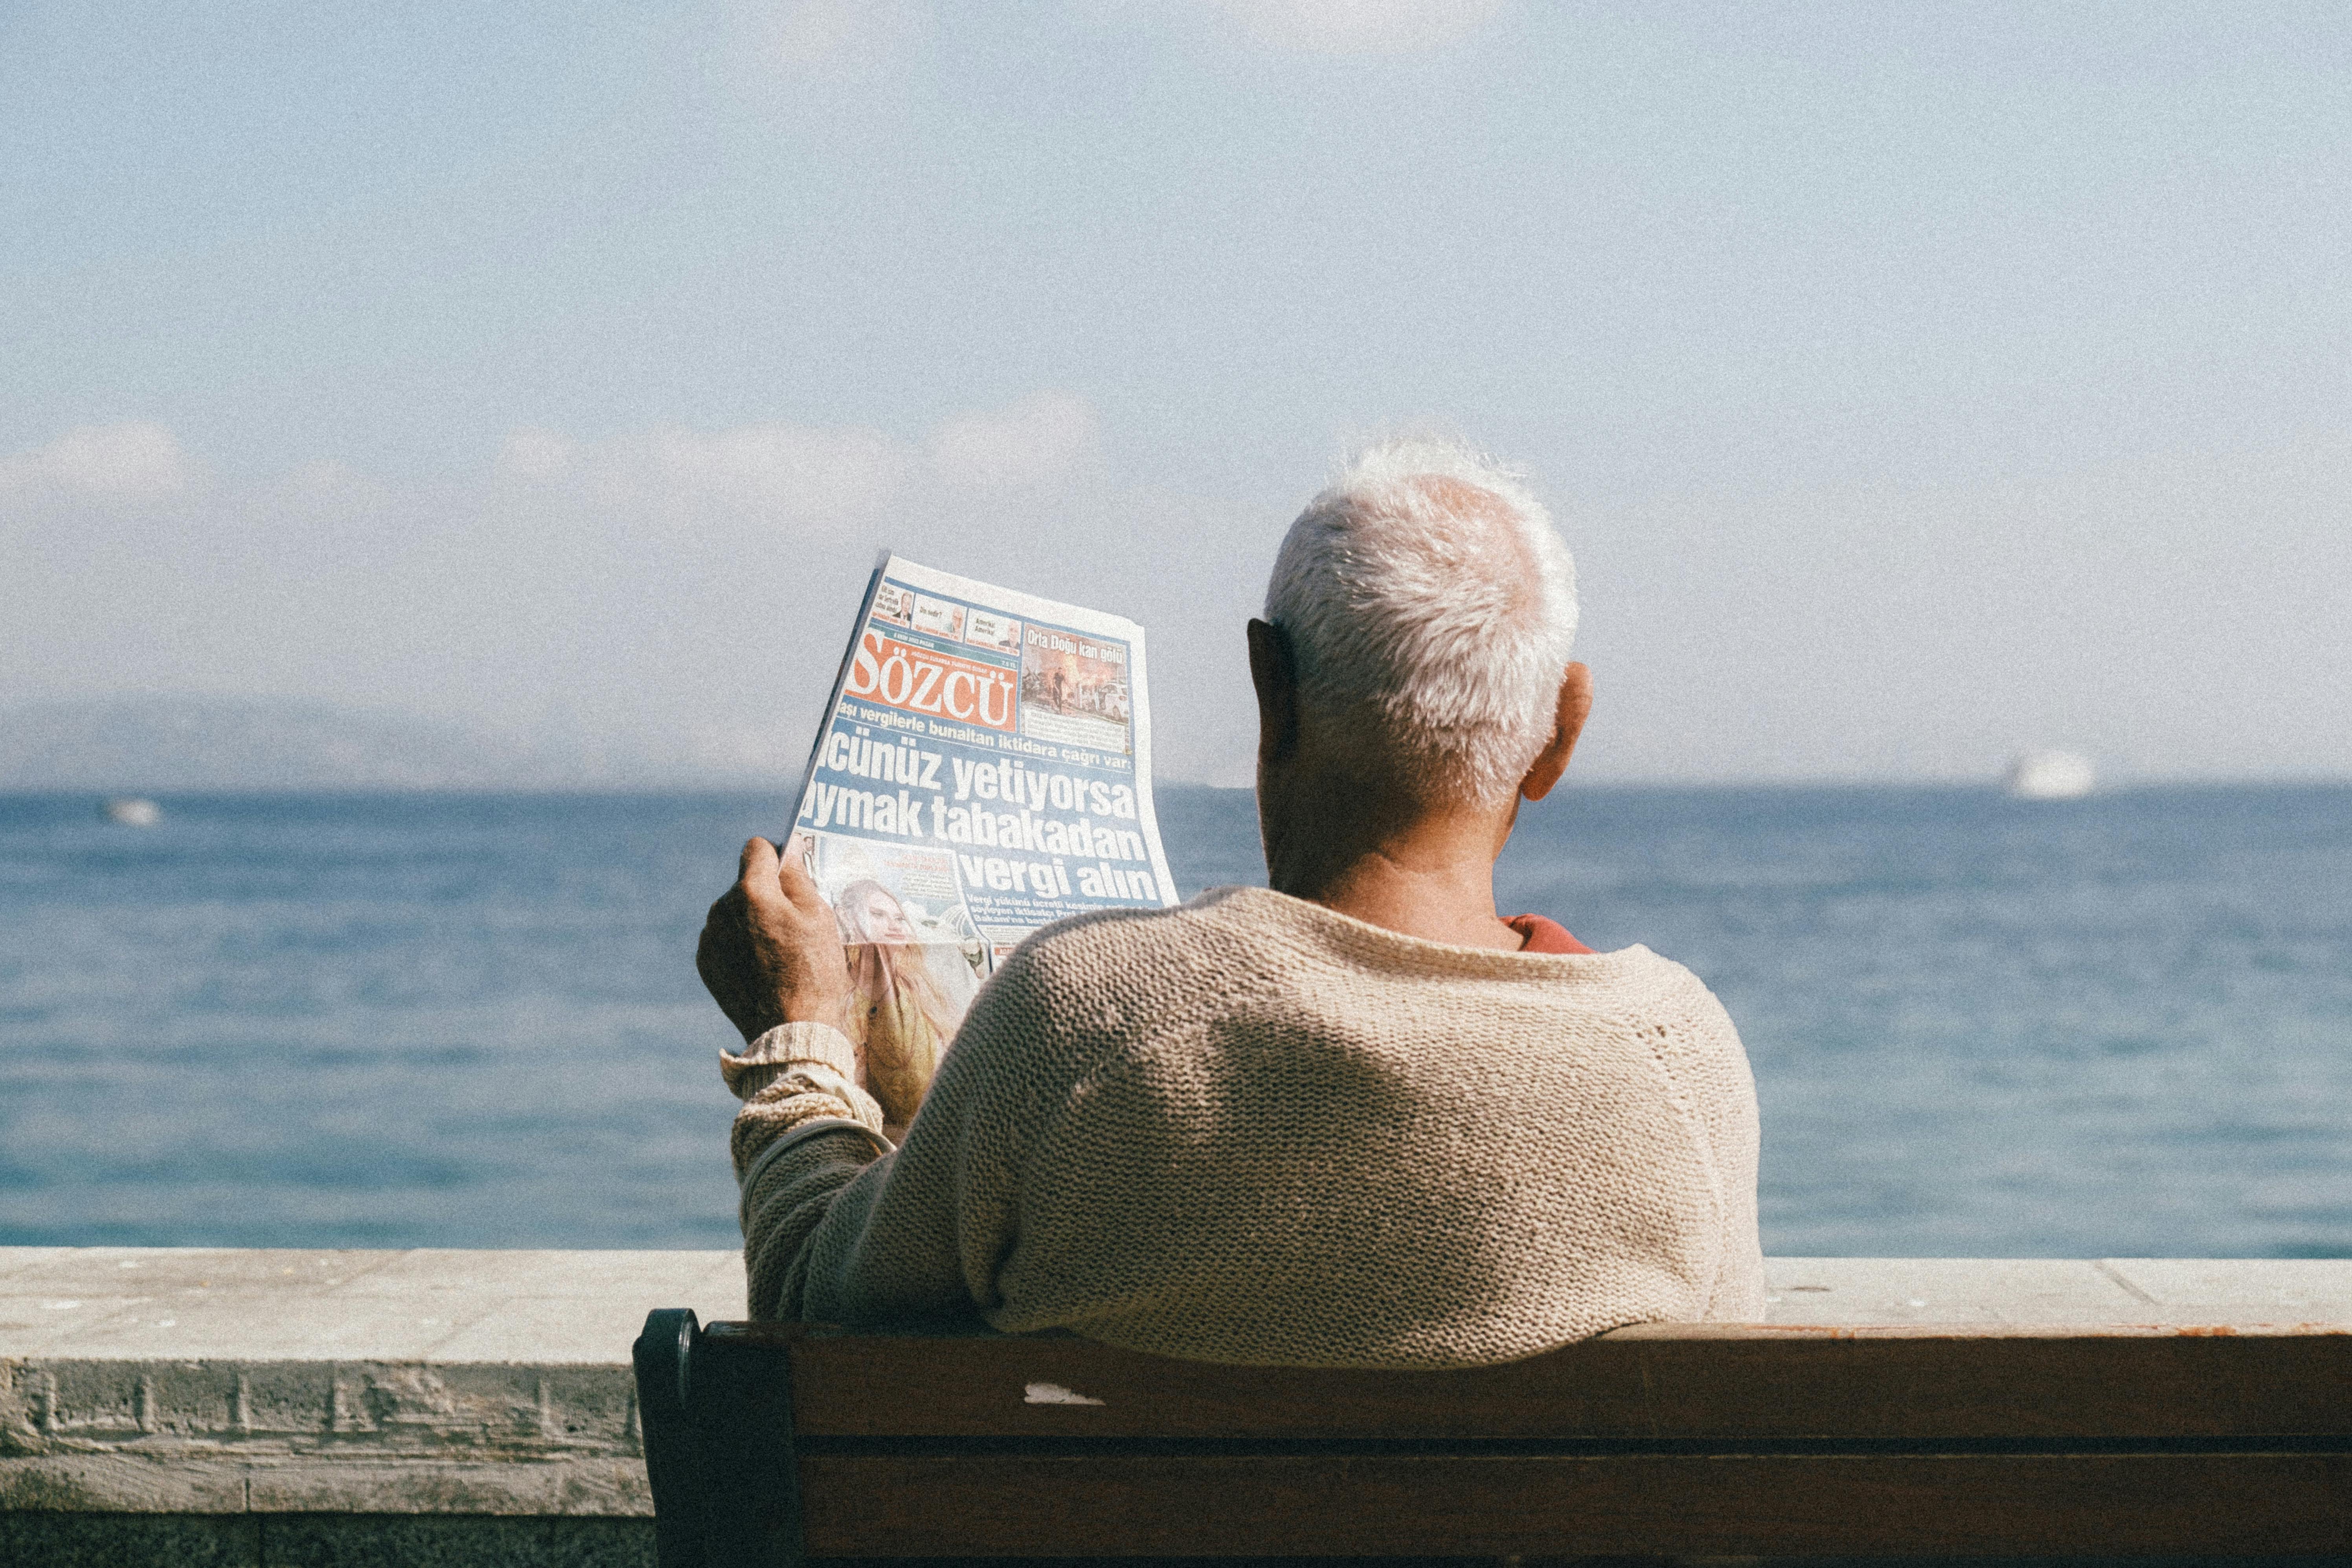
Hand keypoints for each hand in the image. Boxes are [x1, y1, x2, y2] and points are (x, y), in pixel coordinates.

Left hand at [696, 837, 851, 1043]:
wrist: (790, 1028)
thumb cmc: (813, 970)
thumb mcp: (819, 916)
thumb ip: (798, 877)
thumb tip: (787, 852)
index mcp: (752, 891)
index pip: (757, 848)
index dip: (777, 857)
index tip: (791, 877)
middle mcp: (722, 908)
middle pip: (746, 882)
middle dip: (767, 893)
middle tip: (793, 925)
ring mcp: (710, 936)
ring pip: (734, 910)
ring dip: (752, 919)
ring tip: (778, 951)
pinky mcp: (705, 961)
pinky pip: (723, 937)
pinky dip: (740, 943)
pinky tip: (762, 966)